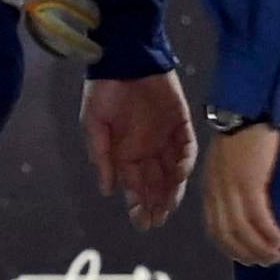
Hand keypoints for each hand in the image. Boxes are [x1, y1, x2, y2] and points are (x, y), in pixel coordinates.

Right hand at [84, 71, 197, 231]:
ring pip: (173, 172)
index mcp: (126, 153)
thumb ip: (100, 156)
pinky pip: (186, 148)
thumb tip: (106, 190)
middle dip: (156, 205)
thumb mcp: (93, 124)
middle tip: (156, 221)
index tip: (140, 222)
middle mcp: (147, 149)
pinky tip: (179, 175)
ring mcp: (165, 138)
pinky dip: (184, 162)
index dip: (138, 205)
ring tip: (169, 207)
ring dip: (172, 191)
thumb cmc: (103, 89)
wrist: (125, 57)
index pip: (135, 187)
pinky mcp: (181, 122)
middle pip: (156, 184)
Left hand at [200, 124, 279, 267]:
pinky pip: (257, 217)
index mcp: (211, 187)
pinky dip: (268, 233)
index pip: (215, 229)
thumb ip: (235, 184)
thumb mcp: (232, 162)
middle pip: (227, 235)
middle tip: (268, 262)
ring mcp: (231, 187)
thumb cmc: (246, 132)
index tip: (249, 259)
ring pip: (242, 230)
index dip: (232, 248)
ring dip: (260, 248)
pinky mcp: (248, 181)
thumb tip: (251, 208)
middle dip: (248, 253)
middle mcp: (216, 191)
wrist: (248, 107)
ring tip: (277, 255)